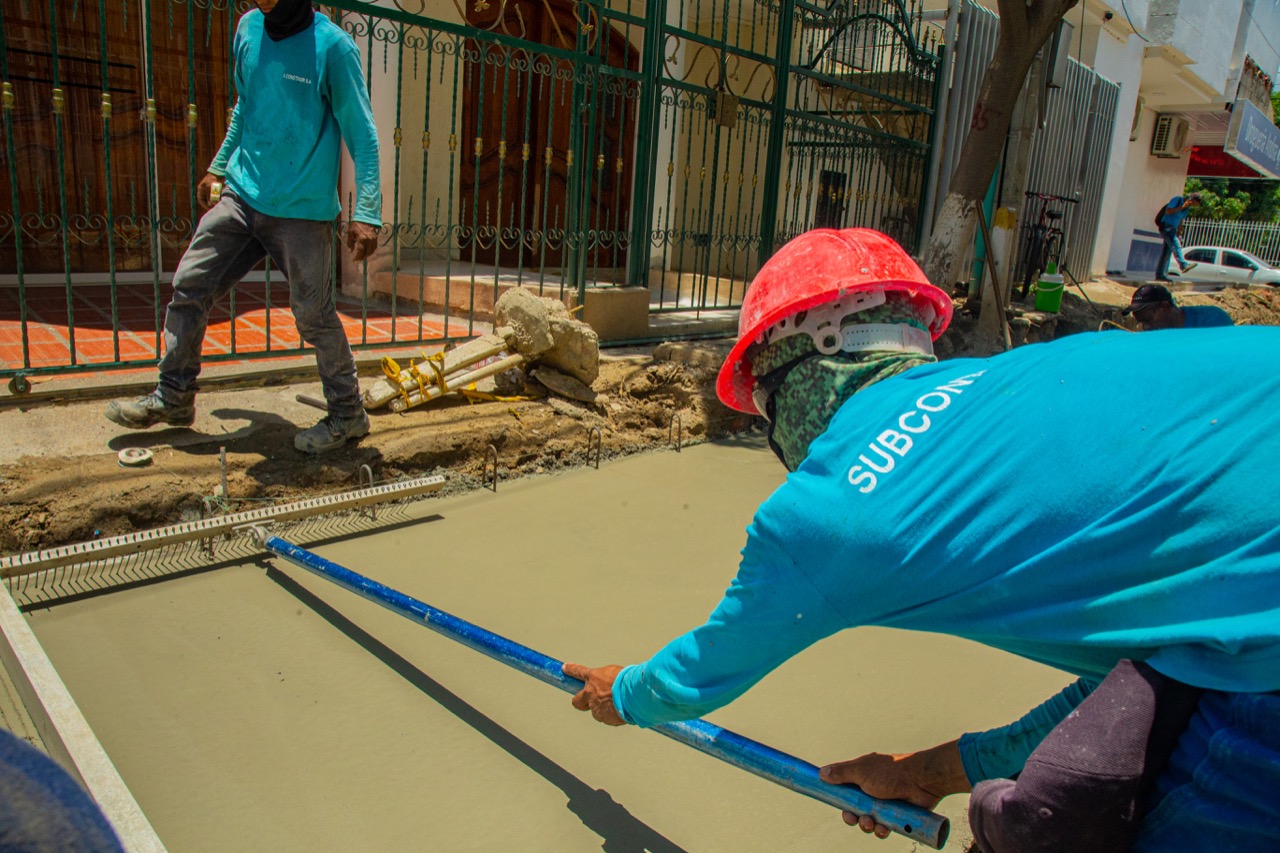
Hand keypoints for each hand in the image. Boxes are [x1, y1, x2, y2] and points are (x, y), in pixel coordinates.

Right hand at [196, 172, 221, 209]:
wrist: (221, 171)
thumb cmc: (214, 179)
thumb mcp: (211, 189)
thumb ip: (210, 197)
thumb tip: (211, 205)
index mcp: (201, 189)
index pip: (201, 200)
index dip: (205, 205)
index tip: (210, 209)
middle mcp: (205, 190)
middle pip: (207, 200)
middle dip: (211, 204)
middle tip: (216, 208)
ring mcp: (211, 189)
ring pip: (213, 199)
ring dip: (216, 202)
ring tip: (220, 204)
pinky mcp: (218, 189)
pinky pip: (218, 196)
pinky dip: (220, 199)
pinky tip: (223, 200)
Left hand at [346, 220, 379, 261]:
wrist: (365, 218)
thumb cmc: (356, 225)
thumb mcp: (350, 233)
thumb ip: (350, 243)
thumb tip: (350, 251)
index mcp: (361, 239)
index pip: (360, 251)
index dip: (357, 257)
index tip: (354, 260)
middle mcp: (369, 240)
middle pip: (367, 253)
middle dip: (362, 257)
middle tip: (358, 259)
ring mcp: (373, 239)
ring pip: (372, 251)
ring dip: (367, 255)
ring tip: (362, 256)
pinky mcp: (376, 238)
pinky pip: (374, 247)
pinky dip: (371, 251)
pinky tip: (367, 252)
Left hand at [563, 662, 626, 725]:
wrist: (631, 695)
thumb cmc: (626, 680)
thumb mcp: (615, 672)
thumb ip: (607, 678)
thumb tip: (608, 683)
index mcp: (593, 678)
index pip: (578, 671)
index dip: (571, 669)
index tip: (565, 668)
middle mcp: (590, 693)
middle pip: (577, 701)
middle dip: (579, 701)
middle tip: (586, 701)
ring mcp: (595, 707)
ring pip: (596, 710)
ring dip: (604, 708)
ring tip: (618, 704)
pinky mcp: (604, 717)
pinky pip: (607, 717)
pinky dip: (613, 714)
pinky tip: (622, 709)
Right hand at [819, 740, 967, 838]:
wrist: (922, 781)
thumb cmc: (891, 772)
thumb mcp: (862, 771)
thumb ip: (842, 773)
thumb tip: (821, 773)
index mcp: (863, 775)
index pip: (845, 789)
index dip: (841, 800)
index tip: (839, 807)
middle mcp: (873, 789)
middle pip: (856, 808)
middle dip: (853, 817)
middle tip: (855, 819)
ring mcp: (885, 802)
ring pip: (869, 820)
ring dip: (867, 825)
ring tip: (871, 823)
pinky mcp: (897, 814)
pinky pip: (884, 827)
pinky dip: (882, 830)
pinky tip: (883, 829)